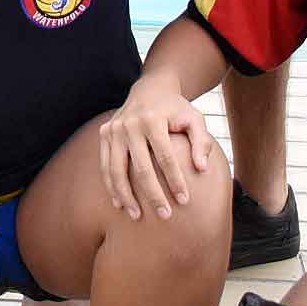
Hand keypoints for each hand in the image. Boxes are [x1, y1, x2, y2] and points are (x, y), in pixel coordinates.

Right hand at [98, 84, 224, 221]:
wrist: (150, 89)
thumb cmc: (176, 109)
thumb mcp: (195, 119)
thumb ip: (201, 142)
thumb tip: (201, 169)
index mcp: (153, 119)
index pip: (165, 157)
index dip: (175, 180)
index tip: (185, 201)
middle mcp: (129, 124)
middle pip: (140, 167)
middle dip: (152, 194)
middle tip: (164, 215)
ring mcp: (113, 129)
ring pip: (116, 170)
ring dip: (127, 196)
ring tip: (137, 217)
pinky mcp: (104, 134)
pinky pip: (105, 166)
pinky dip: (112, 186)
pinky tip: (121, 204)